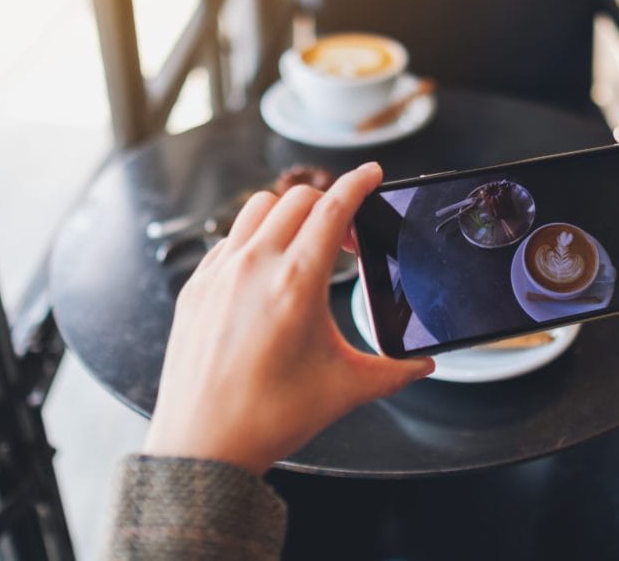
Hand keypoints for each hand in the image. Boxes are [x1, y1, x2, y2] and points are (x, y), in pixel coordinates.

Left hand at [143, 163, 433, 473]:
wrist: (204, 444)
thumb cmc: (268, 416)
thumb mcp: (345, 388)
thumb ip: (394, 370)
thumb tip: (423, 364)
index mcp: (296, 282)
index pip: (333, 208)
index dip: (358, 183)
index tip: (371, 173)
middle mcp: (254, 266)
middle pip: (297, 198)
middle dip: (330, 203)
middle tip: (347, 236)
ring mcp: (219, 272)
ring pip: (257, 208)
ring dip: (288, 213)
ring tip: (305, 244)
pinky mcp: (196, 286)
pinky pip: (229, 239)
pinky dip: (253, 238)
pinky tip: (266, 269)